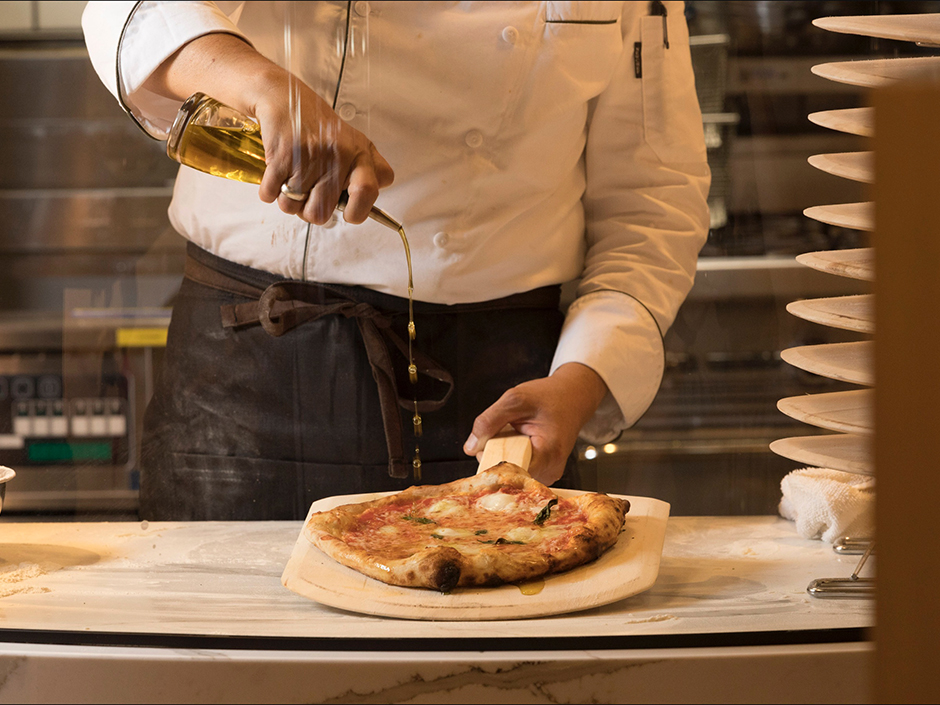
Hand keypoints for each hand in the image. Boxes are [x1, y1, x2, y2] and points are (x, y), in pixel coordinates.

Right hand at [249, 78, 394, 224]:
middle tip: (309, 193)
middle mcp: (337, 154)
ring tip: (292, 179)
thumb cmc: (319, 126)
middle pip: (321, 213)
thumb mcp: (354, 143)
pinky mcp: (282, 155)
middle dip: (309, 210)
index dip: (357, 212)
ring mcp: (310, 156)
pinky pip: (271, 195)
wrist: (285, 97)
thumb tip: (368, 205)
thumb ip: (369, 172)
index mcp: (359, 154)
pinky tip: (277, 174)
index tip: (348, 212)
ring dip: (287, 200)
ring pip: (292, 207)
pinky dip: (269, 191)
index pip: (367, 193)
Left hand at [463, 363, 608, 484]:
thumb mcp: (515, 399)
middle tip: (500, 434)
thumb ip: (489, 421)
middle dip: (495, 458)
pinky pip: (518, 470)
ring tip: (512, 435)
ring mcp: (549, 473)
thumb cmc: (548, 397)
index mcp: (548, 454)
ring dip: (503, 457)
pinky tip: (516, 442)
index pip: (510, 475)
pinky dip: (511, 457)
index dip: (491, 464)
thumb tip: (471, 447)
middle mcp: (551, 469)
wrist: (572, 397)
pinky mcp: (544, 472)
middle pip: (509, 476)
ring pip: (512, 474)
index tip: (482, 450)